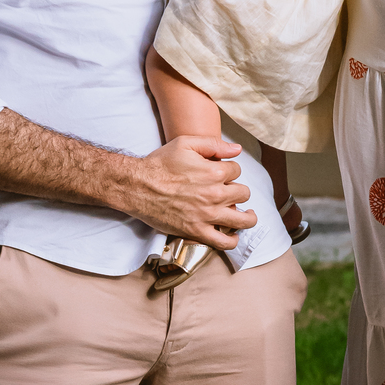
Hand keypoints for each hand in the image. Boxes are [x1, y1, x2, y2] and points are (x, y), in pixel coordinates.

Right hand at [124, 135, 257, 247]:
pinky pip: (224, 242)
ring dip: (248, 216)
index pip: (237, 170)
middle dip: (237, 190)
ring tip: (246, 214)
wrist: (137, 187)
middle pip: (243, 193)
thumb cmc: (159, 164)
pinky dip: (232, 239)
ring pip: (243, 219)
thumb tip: (237, 149)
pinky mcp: (197, 231)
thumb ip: (214, 144)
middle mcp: (215, 194)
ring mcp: (207, 215)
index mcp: (214, 172)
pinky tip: (232, 234)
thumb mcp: (185, 143)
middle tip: (228, 191)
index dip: (229, 170)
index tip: (220, 173)